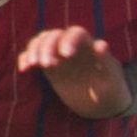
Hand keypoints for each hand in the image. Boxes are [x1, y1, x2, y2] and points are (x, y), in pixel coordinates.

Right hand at [17, 25, 134, 118]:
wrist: (104, 103)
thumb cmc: (112, 90)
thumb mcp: (112, 78)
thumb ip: (107, 61)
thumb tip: (101, 45)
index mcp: (89, 46)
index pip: (76, 33)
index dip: (68, 39)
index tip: (65, 55)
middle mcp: (72, 46)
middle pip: (54, 35)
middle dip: (47, 46)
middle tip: (46, 65)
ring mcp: (59, 55)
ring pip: (41, 41)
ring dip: (34, 49)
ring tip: (33, 65)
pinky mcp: (50, 67)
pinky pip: (33, 56)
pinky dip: (26, 58)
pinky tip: (24, 69)